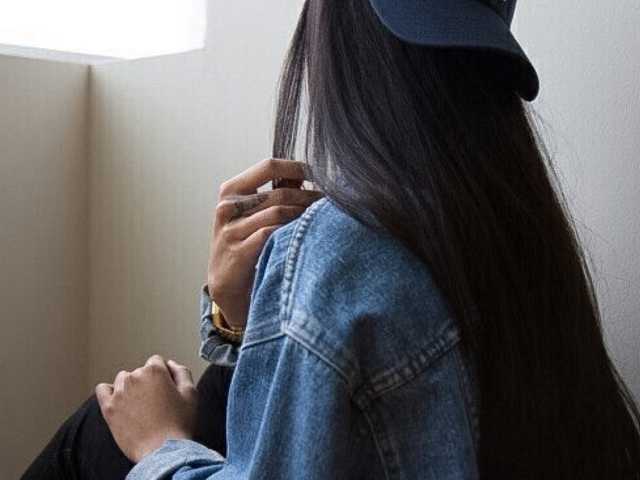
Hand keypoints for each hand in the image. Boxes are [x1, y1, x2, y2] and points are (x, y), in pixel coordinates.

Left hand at [95, 355, 197, 462]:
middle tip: (157, 401)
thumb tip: (171, 364)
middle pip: (140, 371)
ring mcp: (120, 393)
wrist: (163, 450)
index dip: (164, 374)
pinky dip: (110, 392)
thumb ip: (182, 371)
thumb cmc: (178, 424)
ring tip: (141, 405)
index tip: (166, 388)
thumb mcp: (191, 393)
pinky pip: (102, 390)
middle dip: (148, 382)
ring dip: (131, 387)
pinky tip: (120, 401)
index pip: (156, 361)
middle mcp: (135, 377)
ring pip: (123, 379)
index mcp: (155, 371)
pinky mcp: (109, 408)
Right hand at [208, 158, 322, 328]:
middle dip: (310, 196)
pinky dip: (291, 232)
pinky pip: (272, 234)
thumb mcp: (253, 213)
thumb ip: (274, 192)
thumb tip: (303, 174)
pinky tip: (305, 235)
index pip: (269, 166)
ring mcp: (232, 230)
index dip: (297, 167)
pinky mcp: (239, 251)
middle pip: (280, 193)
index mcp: (231, 190)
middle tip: (330, 202)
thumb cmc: (245, 244)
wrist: (227, 286)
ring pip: (279, 213)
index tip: (319, 173)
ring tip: (322, 218)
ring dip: (305, 215)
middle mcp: (228, 207)